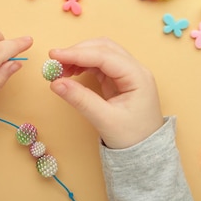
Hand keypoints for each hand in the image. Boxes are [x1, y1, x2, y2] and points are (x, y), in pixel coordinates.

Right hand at [48, 38, 162, 148]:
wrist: (145, 153)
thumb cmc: (132, 138)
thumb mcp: (104, 120)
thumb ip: (80, 99)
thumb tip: (56, 83)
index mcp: (138, 77)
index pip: (104, 56)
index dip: (77, 53)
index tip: (54, 55)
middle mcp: (135, 70)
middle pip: (104, 48)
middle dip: (78, 52)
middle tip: (54, 62)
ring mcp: (128, 73)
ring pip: (101, 52)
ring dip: (80, 56)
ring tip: (60, 69)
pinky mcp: (119, 79)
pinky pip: (100, 64)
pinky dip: (84, 64)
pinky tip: (71, 72)